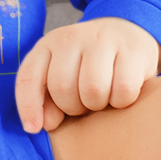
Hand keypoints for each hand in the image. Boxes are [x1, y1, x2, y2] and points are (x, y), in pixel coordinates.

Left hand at [15, 18, 160, 133]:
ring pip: (92, 89)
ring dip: (97, 105)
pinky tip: (121, 94)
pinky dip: (122, 101)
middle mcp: (72, 37)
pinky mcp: (132, 50)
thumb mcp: (62, 74)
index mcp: (48, 44)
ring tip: (102, 99)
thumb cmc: (88, 63)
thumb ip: (48, 100)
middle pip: (62, 87)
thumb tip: (47, 124)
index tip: (34, 128)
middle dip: (72, 107)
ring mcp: (103, 40)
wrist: (127, 31)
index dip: (28, 106)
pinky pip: (123, 89)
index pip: (28, 77)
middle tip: (83, 104)